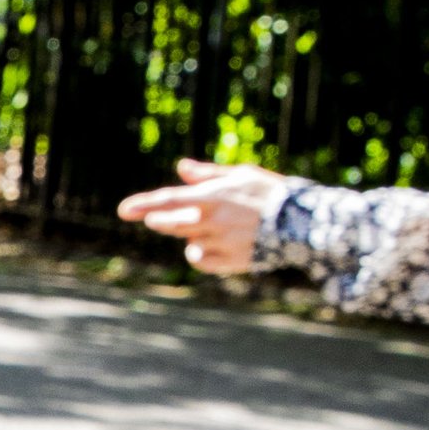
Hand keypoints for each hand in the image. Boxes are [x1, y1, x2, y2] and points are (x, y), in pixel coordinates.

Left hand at [115, 157, 294, 274]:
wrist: (305, 223)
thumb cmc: (271, 193)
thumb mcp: (240, 175)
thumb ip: (207, 174)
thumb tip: (180, 167)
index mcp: (212, 196)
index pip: (167, 200)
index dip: (142, 205)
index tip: (123, 211)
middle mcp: (213, 220)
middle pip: (170, 223)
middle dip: (159, 220)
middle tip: (157, 218)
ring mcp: (221, 243)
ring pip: (187, 242)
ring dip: (190, 235)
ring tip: (214, 227)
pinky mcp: (231, 262)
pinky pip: (201, 260)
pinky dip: (200, 255)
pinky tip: (216, 246)